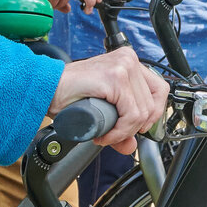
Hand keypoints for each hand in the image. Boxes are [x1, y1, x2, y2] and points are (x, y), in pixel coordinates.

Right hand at [51, 46, 168, 153]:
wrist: (47, 90)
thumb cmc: (70, 95)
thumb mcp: (103, 111)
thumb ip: (120, 127)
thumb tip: (132, 146)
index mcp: (129, 62)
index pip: (159, 90)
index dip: (152, 114)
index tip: (136, 128)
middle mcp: (128, 59)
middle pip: (154, 102)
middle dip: (137, 127)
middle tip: (117, 134)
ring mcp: (123, 66)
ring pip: (142, 111)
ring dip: (124, 131)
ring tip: (105, 134)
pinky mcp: (115, 78)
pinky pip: (131, 114)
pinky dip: (119, 130)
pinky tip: (104, 134)